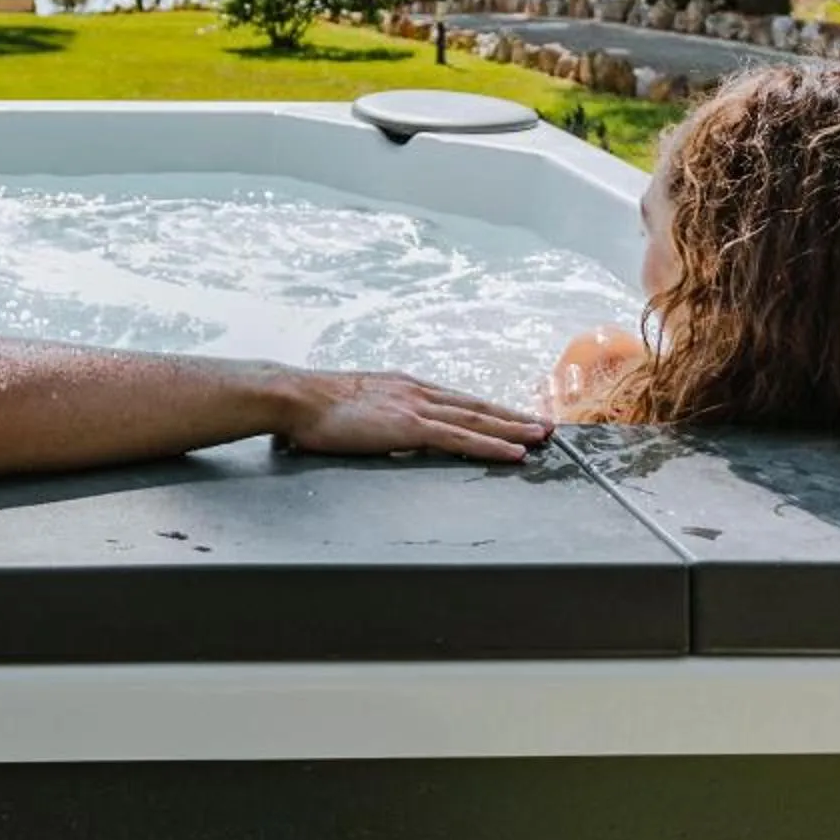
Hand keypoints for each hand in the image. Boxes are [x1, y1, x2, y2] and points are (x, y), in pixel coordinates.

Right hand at [277, 371, 549, 462]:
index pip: (455, 399)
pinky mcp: (411, 426)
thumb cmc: (311, 407)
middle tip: (543, 424)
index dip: (486, 409)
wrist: (296, 397)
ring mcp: (416, 406)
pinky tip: (515, 453)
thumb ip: (370, 418)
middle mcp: (416, 391)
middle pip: (475, 405)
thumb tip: (372, 429)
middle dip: (511, 416)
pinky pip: (462, 438)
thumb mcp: (350, 408)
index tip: (509, 415)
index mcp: (402, 387)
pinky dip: (492, 445)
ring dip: (513, 428)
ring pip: (477, 419)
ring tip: (542, 436)